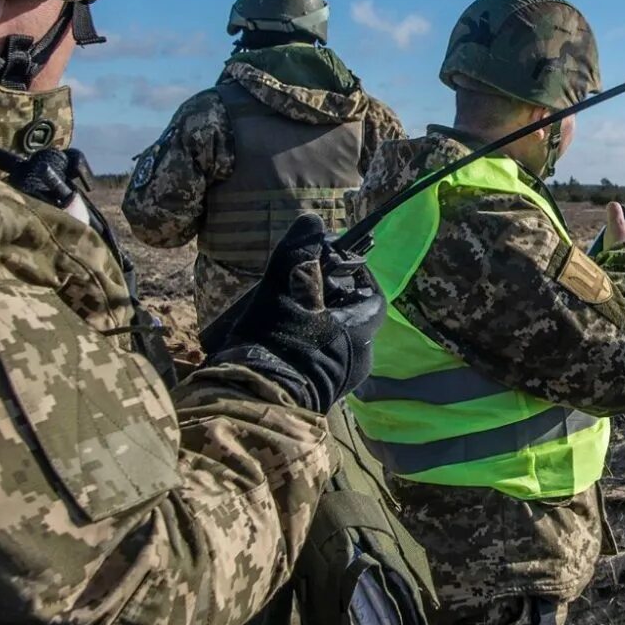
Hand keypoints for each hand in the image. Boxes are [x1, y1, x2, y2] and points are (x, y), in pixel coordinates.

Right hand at [211, 214, 384, 412]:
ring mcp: (341, 383)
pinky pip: (321, 360)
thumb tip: (313, 221)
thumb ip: (300, 253)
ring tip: (287, 309)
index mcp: (362, 335)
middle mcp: (360, 361)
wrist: (251, 403)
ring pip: (336, 339)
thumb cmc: (274, 342)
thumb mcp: (285, 288)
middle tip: (304, 285)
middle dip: (332, 298)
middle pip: (354, 317)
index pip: (373, 295)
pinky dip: (308, 344)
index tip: (332, 263)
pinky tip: (281, 337)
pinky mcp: (319, 396)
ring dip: (317, 321)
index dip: (355, 274)